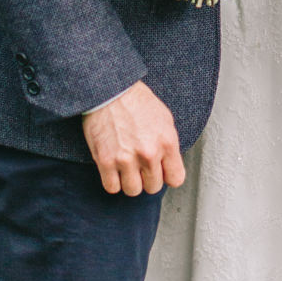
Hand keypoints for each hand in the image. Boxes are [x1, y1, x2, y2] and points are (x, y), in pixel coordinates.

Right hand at [82, 81, 184, 196]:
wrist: (110, 89)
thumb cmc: (137, 100)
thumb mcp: (164, 118)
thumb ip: (169, 145)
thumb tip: (169, 165)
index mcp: (167, 141)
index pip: (176, 179)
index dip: (167, 175)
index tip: (160, 170)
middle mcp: (149, 153)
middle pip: (153, 187)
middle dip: (147, 177)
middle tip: (140, 164)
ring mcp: (126, 159)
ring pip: (133, 191)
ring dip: (129, 181)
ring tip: (126, 166)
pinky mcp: (106, 161)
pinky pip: (112, 187)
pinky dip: (112, 181)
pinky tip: (113, 167)